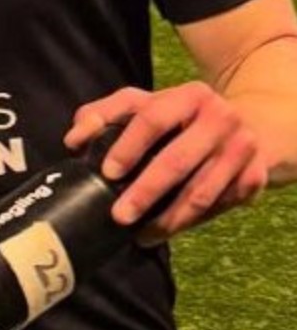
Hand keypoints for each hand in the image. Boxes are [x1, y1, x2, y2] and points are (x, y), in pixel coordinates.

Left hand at [63, 83, 267, 243]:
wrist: (249, 125)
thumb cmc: (180, 118)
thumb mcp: (145, 105)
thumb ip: (104, 115)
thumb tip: (73, 140)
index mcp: (189, 95)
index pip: (153, 119)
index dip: (128, 146)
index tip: (107, 173)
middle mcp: (221, 118)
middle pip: (178, 160)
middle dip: (146, 192)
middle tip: (119, 216)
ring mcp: (242, 149)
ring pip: (201, 193)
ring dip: (167, 219)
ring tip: (140, 234)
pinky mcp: (255, 178)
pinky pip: (217, 208)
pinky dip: (189, 223)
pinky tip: (166, 230)